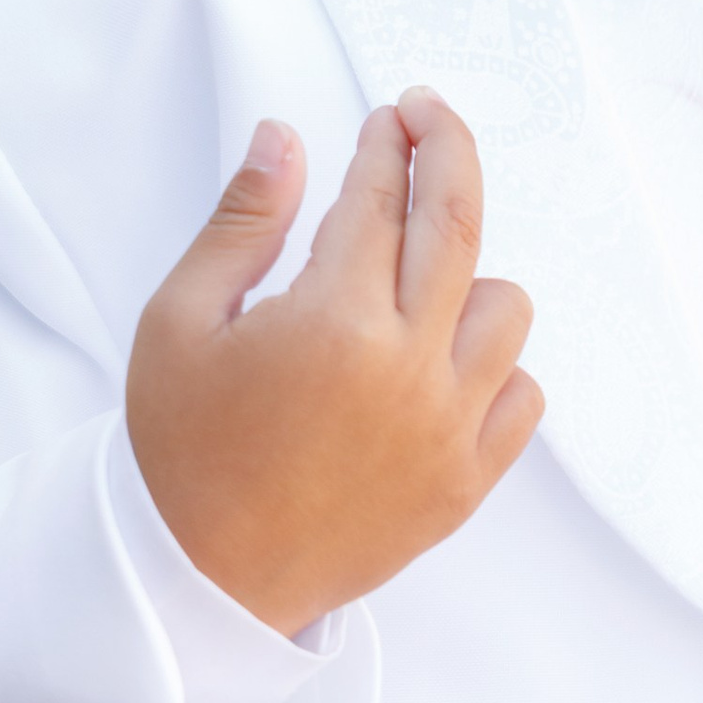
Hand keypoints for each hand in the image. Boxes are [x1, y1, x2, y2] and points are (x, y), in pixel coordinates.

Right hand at [126, 90, 541, 633]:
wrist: (203, 583)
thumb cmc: (182, 454)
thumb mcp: (179, 322)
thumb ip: (242, 221)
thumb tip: (285, 137)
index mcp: (333, 322)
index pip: (380, 199)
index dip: (384, 147)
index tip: (387, 120)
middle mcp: (408, 368)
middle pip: (458, 224)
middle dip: (447, 152)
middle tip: (428, 119)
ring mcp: (449, 429)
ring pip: (507, 308)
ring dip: (468, 275)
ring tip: (415, 278)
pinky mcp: (467, 481)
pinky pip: (523, 394)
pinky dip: (495, 364)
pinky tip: (441, 357)